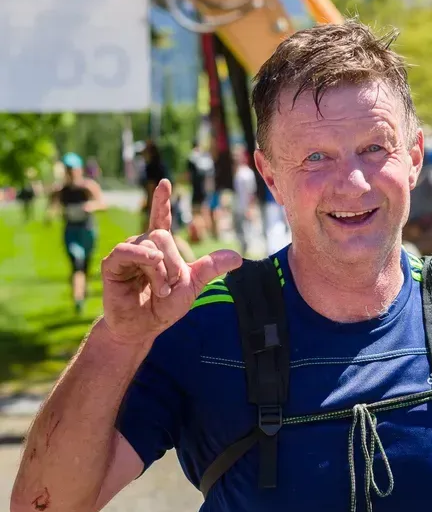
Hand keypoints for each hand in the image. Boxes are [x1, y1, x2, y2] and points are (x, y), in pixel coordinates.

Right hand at [101, 179, 241, 344]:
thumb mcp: (192, 286)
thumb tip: (238, 258)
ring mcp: (125, 254)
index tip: (164, 183)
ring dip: (160, 272)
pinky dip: (141, 257)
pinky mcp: (111, 264)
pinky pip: (126, 251)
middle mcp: (142, 246)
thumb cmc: (164, 306)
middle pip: (161, 236)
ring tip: (161, 291)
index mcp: (160, 248)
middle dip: (173, 263)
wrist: (144, 327)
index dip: (162, 202)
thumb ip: (210, 268)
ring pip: (149, 247)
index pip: (161, 219)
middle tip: (170, 287)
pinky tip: (151, 266)